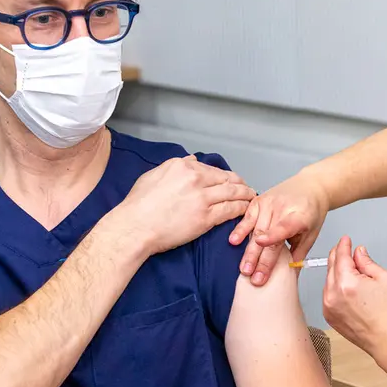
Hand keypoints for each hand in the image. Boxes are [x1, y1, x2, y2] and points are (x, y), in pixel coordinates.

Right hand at [115, 155, 256, 255]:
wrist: (134, 227)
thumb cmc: (137, 205)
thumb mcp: (153, 176)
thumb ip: (174, 166)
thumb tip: (191, 159)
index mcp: (182, 166)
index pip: (210, 169)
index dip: (223, 176)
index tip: (229, 180)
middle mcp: (194, 177)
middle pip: (226, 178)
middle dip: (239, 183)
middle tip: (247, 188)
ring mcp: (202, 197)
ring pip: (232, 192)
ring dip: (245, 195)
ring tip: (251, 197)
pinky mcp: (206, 216)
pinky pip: (230, 210)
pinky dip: (241, 208)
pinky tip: (246, 209)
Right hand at [230, 171, 328, 285]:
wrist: (310, 186)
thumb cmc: (311, 212)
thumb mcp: (312, 233)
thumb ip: (299, 252)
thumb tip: (288, 273)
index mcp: (300, 216)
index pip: (285, 226)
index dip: (273, 234)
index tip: (261, 243)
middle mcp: (283, 207)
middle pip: (267, 234)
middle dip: (260, 258)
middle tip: (254, 277)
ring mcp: (269, 203)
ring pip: (255, 230)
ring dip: (249, 252)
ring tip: (244, 269)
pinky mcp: (259, 200)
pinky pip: (247, 218)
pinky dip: (240, 230)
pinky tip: (233, 241)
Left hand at [322, 237, 386, 357]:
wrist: (386, 339)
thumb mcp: (384, 278)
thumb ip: (367, 262)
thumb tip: (358, 252)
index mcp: (346, 283)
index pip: (340, 256)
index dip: (343, 245)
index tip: (346, 240)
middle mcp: (333, 294)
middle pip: (331, 266)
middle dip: (340, 256)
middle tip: (348, 251)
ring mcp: (328, 306)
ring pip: (328, 280)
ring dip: (337, 272)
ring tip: (353, 275)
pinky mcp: (328, 315)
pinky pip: (328, 294)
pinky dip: (335, 287)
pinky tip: (349, 290)